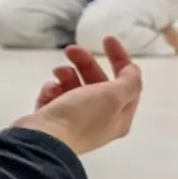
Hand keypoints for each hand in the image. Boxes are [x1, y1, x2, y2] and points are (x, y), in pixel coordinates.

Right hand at [17, 37, 142, 155]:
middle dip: (86, 62)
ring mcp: (75, 120)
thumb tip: (133, 71)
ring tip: (57, 74)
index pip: (127, 82)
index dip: (120, 58)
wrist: (44, 140)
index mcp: (119, 116)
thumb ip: (129, 81)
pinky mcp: (53, 119)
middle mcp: (99, 118)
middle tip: (71, 50)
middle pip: (98, 81)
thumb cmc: (82, 117)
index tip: (106, 39)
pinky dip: (52, 89)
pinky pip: (55, 96)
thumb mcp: (114, 96)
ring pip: (74, 86)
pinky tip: (49, 91)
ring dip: (66, 74)